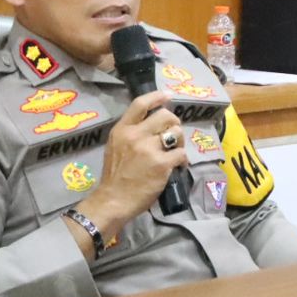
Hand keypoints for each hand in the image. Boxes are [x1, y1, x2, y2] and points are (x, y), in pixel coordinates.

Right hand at [71, 90, 182, 248]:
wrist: (113, 200)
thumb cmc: (115, 175)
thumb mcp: (115, 146)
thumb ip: (131, 132)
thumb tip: (153, 123)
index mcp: (122, 129)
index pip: (140, 104)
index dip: (157, 96)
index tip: (167, 96)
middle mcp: (136, 135)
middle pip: (166, 116)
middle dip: (174, 123)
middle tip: (174, 135)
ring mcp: (149, 149)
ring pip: (177, 133)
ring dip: (181, 142)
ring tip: (175, 152)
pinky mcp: (162, 164)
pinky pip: (182, 154)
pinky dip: (183, 160)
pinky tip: (178, 166)